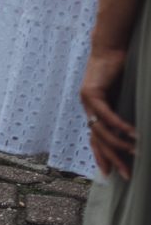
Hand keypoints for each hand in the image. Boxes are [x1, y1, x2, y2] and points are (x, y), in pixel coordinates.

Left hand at [82, 45, 135, 178]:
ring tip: (136, 154)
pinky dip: (121, 126)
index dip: (103, 157)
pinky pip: (107, 115)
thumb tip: (137, 132)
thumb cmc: (120, 71)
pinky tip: (133, 135)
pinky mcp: (92, 93)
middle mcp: (88, 109)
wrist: (110, 48)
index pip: (96, 140)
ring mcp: (87, 102)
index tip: (110, 175)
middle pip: (98, 141)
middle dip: (112, 160)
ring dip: (120, 144)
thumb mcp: (124, 96)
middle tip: (126, 175)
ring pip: (102, 131)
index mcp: (94, 112)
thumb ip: (125, 113)